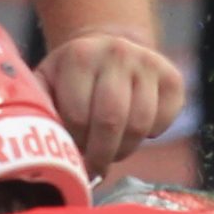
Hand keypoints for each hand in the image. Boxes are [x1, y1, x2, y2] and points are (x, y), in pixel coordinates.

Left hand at [38, 26, 187, 172]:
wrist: (108, 47)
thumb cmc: (71, 77)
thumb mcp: (46, 83)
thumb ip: (41, 113)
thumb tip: (46, 157)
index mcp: (80, 56)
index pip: (77, 117)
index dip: (75, 143)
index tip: (72, 153)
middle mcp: (117, 53)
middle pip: (111, 122)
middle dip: (101, 154)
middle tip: (95, 167)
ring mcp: (149, 64)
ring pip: (139, 126)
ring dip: (124, 149)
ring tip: (111, 150)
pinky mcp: (172, 78)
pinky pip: (163, 122)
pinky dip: (149, 136)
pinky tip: (133, 129)